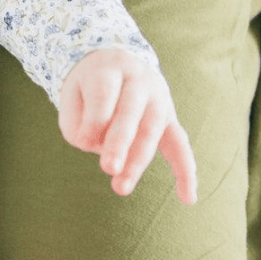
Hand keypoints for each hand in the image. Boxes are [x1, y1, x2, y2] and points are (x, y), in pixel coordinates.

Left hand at [58, 49, 196, 205]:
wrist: (116, 61)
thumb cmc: (88, 85)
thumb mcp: (72, 94)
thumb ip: (76, 122)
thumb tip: (95, 148)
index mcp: (110, 69)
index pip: (103, 95)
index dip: (93, 121)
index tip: (83, 142)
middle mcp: (139, 81)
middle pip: (131, 113)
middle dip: (120, 143)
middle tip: (108, 169)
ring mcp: (158, 98)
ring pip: (152, 131)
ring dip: (138, 161)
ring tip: (120, 188)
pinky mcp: (169, 118)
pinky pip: (181, 145)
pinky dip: (186, 171)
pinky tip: (188, 198)